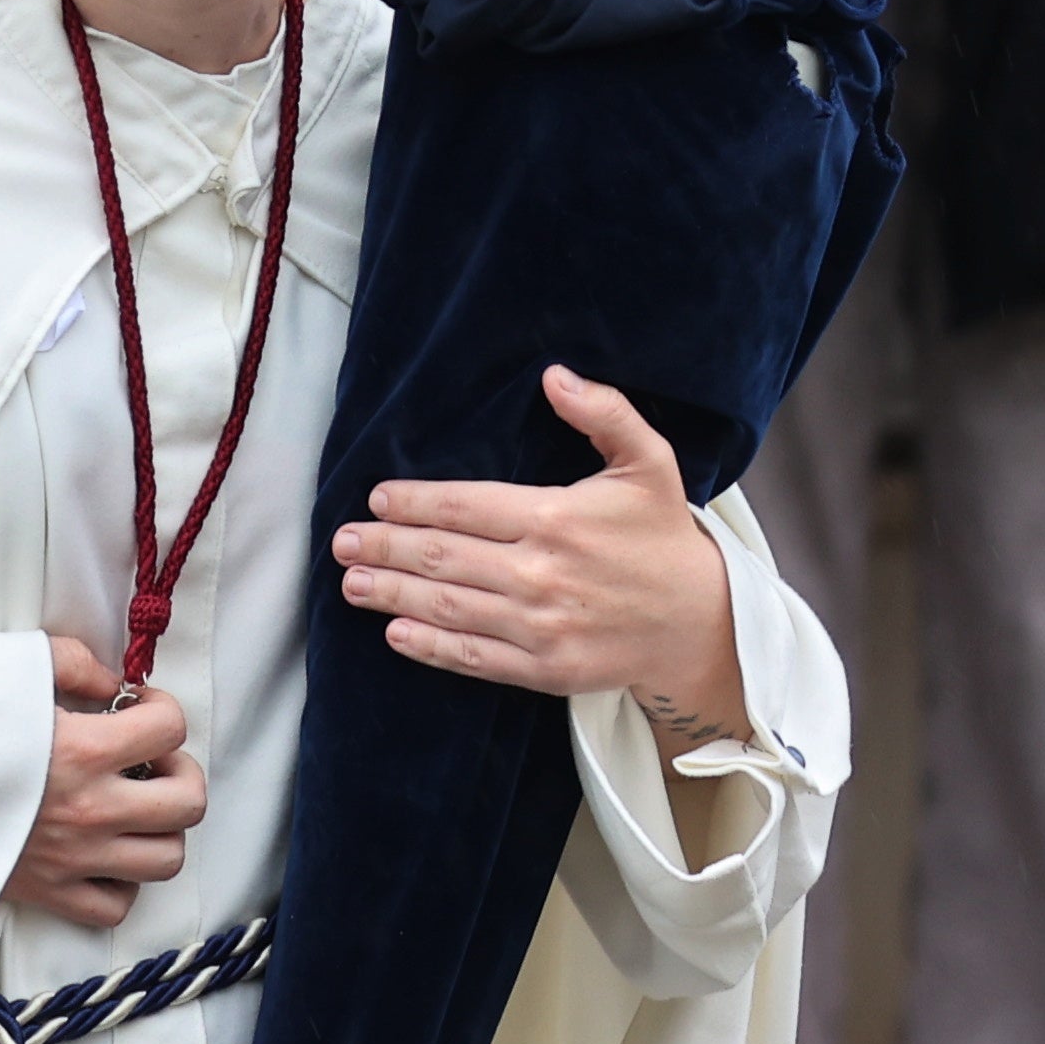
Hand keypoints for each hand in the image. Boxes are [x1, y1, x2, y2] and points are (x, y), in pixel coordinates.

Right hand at [0, 633, 205, 931]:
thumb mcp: (10, 668)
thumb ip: (74, 664)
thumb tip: (115, 686)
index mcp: (83, 750)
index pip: (171, 728)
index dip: (162, 709)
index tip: (136, 708)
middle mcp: (89, 810)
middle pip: (188, 803)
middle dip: (178, 773)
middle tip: (146, 760)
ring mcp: (73, 858)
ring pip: (166, 859)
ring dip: (159, 829)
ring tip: (131, 807)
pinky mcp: (49, 893)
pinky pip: (116, 905)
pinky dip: (121, 881)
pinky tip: (100, 851)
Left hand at [331, 368, 748, 748]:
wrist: (703, 623)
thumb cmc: (665, 536)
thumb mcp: (648, 462)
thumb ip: (605, 413)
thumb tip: (556, 375)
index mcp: (556, 517)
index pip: (464, 505)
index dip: (413, 501)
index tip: (377, 498)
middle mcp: (541, 572)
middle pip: (442, 556)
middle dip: (384, 547)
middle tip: (342, 542)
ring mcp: (541, 625)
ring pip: (447, 607)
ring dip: (392, 594)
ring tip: (352, 583)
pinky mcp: (546, 668)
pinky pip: (473, 657)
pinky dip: (429, 647)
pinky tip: (395, 634)